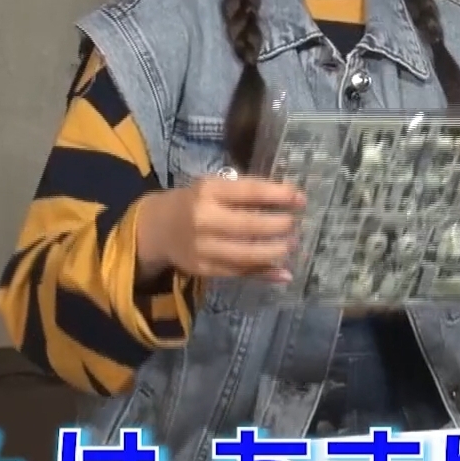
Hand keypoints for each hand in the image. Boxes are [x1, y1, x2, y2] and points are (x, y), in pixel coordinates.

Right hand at [136, 174, 303, 281]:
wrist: (158, 228)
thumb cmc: (197, 202)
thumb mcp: (216, 187)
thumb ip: (248, 192)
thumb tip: (293, 198)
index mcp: (209, 191)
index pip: (250, 192)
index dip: (279, 196)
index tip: (301, 199)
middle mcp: (204, 219)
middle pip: (250, 225)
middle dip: (279, 226)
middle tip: (296, 225)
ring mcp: (203, 247)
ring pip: (246, 254)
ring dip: (275, 251)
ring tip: (292, 245)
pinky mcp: (204, 269)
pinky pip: (239, 273)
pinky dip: (264, 273)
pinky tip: (283, 271)